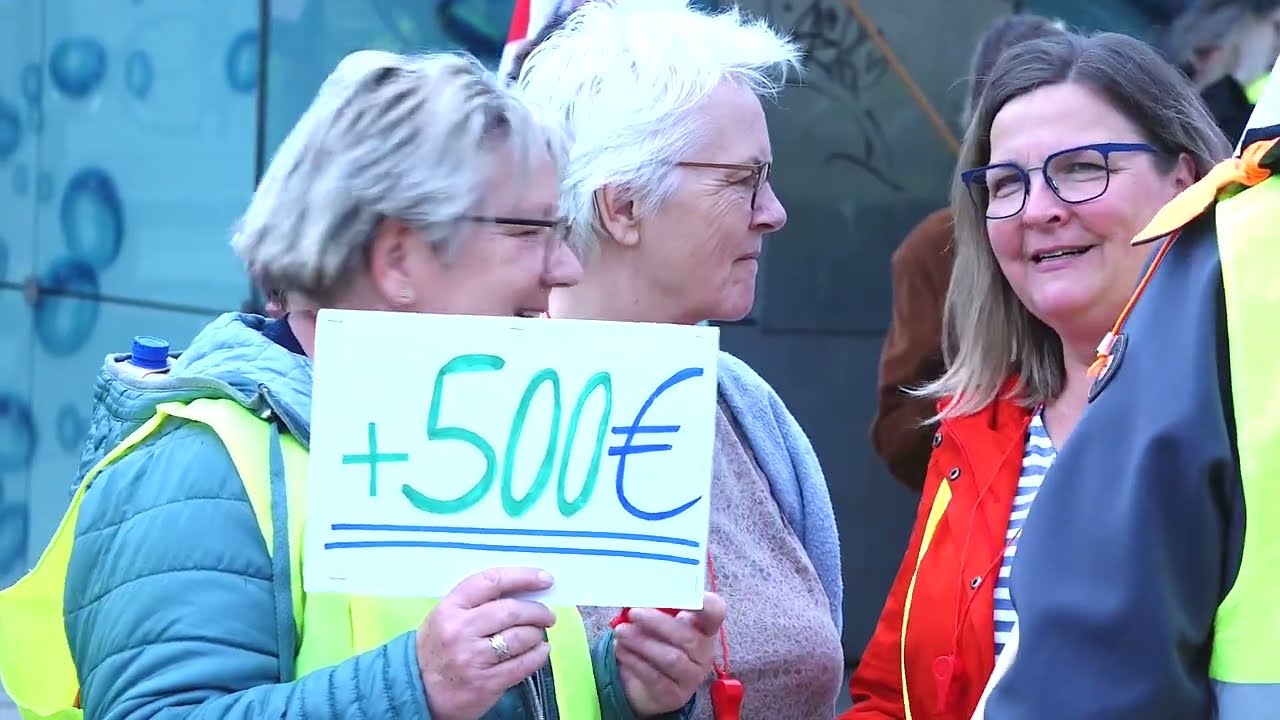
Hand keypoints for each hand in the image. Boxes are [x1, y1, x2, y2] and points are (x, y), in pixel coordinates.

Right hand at [416, 567, 555, 719]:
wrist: (418, 691)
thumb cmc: (437, 648)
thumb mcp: (446, 617)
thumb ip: (477, 602)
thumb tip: (524, 591)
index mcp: (450, 608)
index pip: (492, 581)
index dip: (523, 577)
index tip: (545, 579)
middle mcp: (461, 630)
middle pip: (512, 610)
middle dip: (538, 611)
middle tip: (547, 615)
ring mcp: (473, 658)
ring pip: (521, 637)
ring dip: (537, 634)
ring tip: (537, 635)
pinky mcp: (486, 683)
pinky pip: (523, 664)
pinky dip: (538, 655)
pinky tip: (541, 651)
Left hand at [614, 592, 727, 716]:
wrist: (648, 684)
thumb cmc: (656, 642)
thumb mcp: (659, 621)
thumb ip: (653, 606)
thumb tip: (634, 594)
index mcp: (703, 627)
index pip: (715, 613)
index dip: (708, 605)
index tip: (693, 596)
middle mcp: (704, 652)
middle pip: (688, 637)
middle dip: (658, 623)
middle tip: (634, 613)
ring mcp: (692, 676)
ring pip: (671, 659)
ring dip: (642, 642)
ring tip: (621, 632)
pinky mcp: (674, 695)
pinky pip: (655, 677)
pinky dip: (635, 661)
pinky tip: (621, 649)